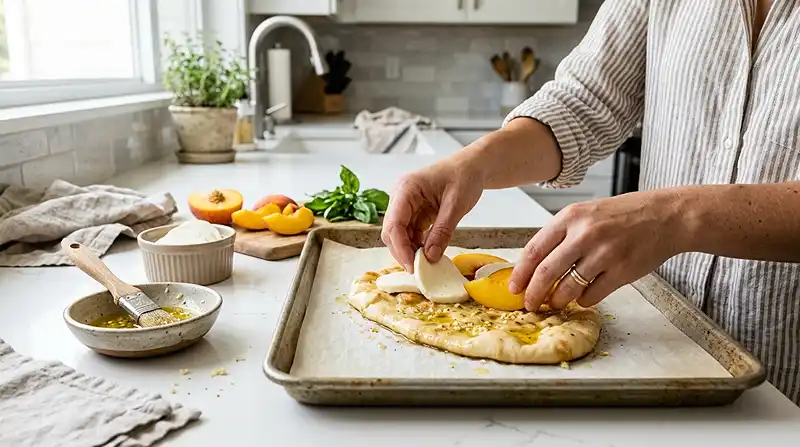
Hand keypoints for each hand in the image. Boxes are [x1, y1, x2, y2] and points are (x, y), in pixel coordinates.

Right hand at [382, 158, 483, 271]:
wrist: (472, 166)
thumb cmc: (465, 176)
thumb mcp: (457, 204)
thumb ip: (442, 230)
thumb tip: (430, 257)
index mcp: (406, 189)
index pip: (394, 223)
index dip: (400, 248)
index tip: (413, 266)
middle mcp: (400, 197)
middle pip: (391, 231)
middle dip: (403, 252)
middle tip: (419, 271)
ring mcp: (406, 205)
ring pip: (399, 235)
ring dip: (410, 251)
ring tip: (426, 265)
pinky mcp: (414, 212)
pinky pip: (411, 233)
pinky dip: (418, 246)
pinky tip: (429, 255)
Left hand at [509, 189, 683, 310]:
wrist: (665, 216)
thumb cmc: (622, 215)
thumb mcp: (586, 214)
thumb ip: (561, 235)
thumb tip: (533, 266)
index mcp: (571, 217)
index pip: (534, 249)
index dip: (520, 273)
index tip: (514, 288)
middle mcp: (584, 234)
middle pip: (545, 272)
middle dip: (534, 294)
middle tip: (530, 304)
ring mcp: (604, 253)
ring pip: (567, 288)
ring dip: (557, 300)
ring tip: (556, 302)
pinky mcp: (621, 271)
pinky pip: (591, 296)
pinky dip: (583, 301)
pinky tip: (583, 296)